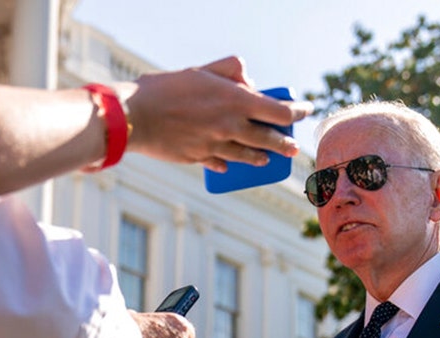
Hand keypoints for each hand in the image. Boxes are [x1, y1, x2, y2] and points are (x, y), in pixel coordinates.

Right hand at [125, 56, 314, 172]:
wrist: (134, 116)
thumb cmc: (166, 88)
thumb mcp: (202, 70)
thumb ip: (231, 70)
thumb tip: (249, 81)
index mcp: (235, 101)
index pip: (278, 111)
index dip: (297, 112)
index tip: (305, 111)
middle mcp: (230, 127)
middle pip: (268, 139)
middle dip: (285, 143)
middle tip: (292, 146)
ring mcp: (215, 146)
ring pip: (247, 156)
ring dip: (261, 158)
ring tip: (267, 159)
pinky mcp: (198, 158)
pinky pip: (220, 163)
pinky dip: (227, 163)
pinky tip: (230, 166)